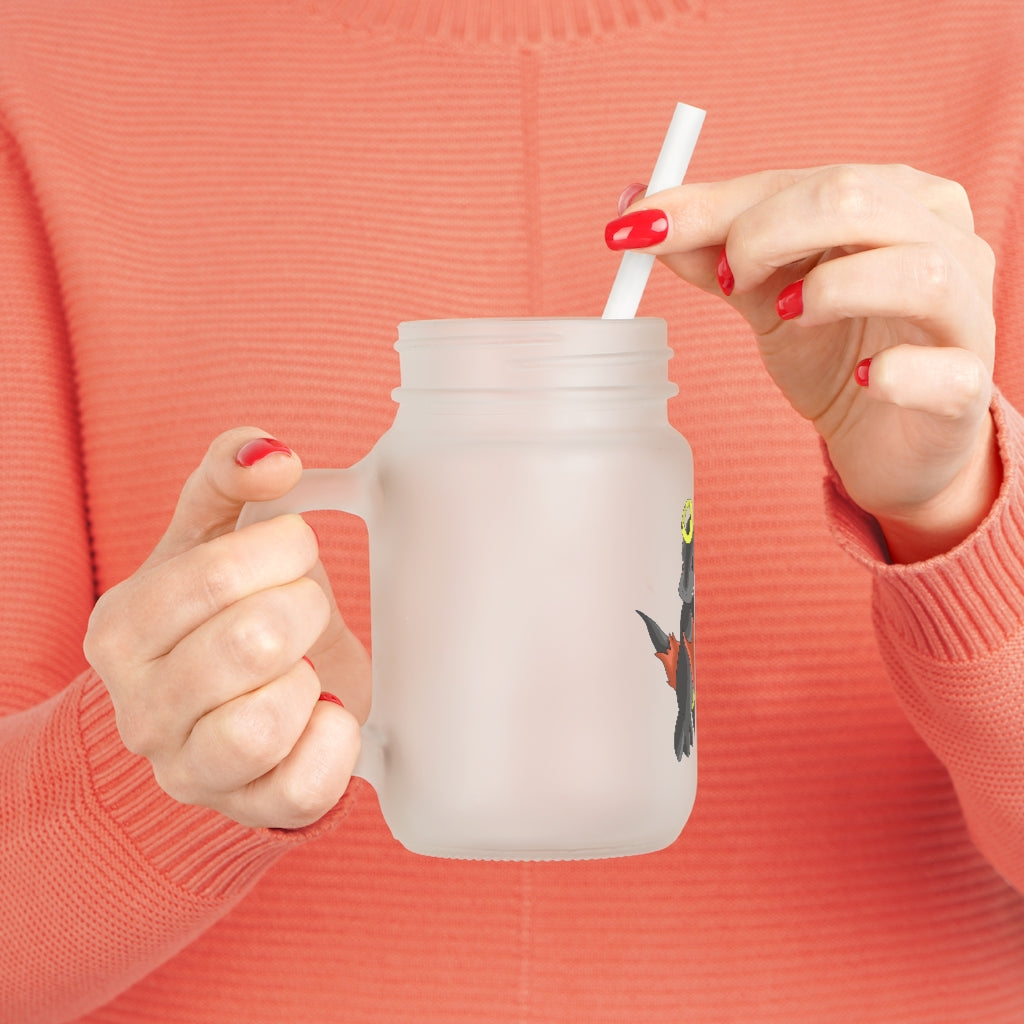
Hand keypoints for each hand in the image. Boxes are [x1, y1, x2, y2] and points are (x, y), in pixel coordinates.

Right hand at [84, 428, 369, 828]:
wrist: (232, 704)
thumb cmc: (223, 613)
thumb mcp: (213, 535)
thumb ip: (229, 477)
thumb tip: (271, 454)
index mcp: (122, 629)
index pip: (214, 576)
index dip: (282, 550)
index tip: (295, 549)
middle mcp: (140, 709)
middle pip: (251, 643)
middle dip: (304, 609)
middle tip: (304, 609)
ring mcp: (189, 770)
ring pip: (264, 724)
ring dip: (309, 679)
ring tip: (304, 666)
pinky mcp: (248, 809)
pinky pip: (304, 787)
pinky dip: (335, 740)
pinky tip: (324, 711)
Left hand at [607, 165, 999, 561]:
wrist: (886, 439)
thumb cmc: (834, 352)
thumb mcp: (764, 295)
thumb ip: (712, 252)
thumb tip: (638, 212)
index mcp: (893, 199)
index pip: (800, 180)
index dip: (715, 205)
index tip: (640, 229)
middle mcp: (942, 239)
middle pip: (856, 199)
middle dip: (766, 233)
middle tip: (727, 281)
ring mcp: (965, 312)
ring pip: (916, 270)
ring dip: (830, 290)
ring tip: (786, 316)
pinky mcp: (967, 385)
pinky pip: (944, 370)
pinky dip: (896, 373)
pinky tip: (863, 380)